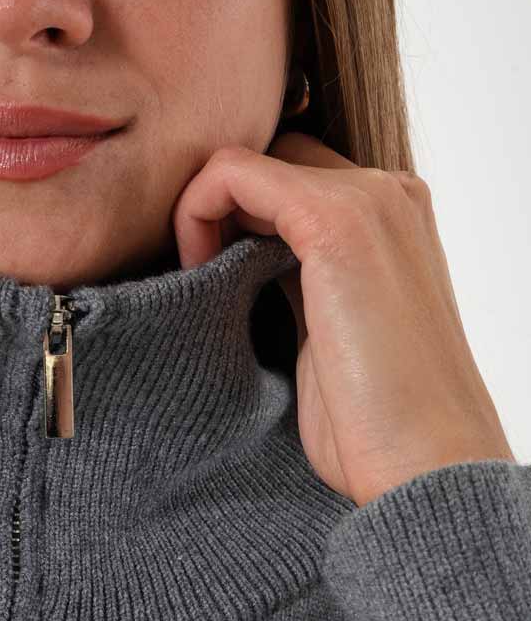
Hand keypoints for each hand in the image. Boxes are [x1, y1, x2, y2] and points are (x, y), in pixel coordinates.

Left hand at [170, 132, 515, 507]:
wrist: (425, 461)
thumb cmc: (377, 425)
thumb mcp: (330, 335)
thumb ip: (296, 284)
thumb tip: (235, 266)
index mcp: (393, 220)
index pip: (292, 176)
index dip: (237, 217)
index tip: (209, 279)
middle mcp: (387, 194)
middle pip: (267, 159)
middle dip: (217, 209)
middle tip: (195, 278)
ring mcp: (367, 200)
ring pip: (245, 159)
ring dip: (200, 212)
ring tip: (195, 280)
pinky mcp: (336, 222)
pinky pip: (232, 173)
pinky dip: (196, 213)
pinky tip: (198, 273)